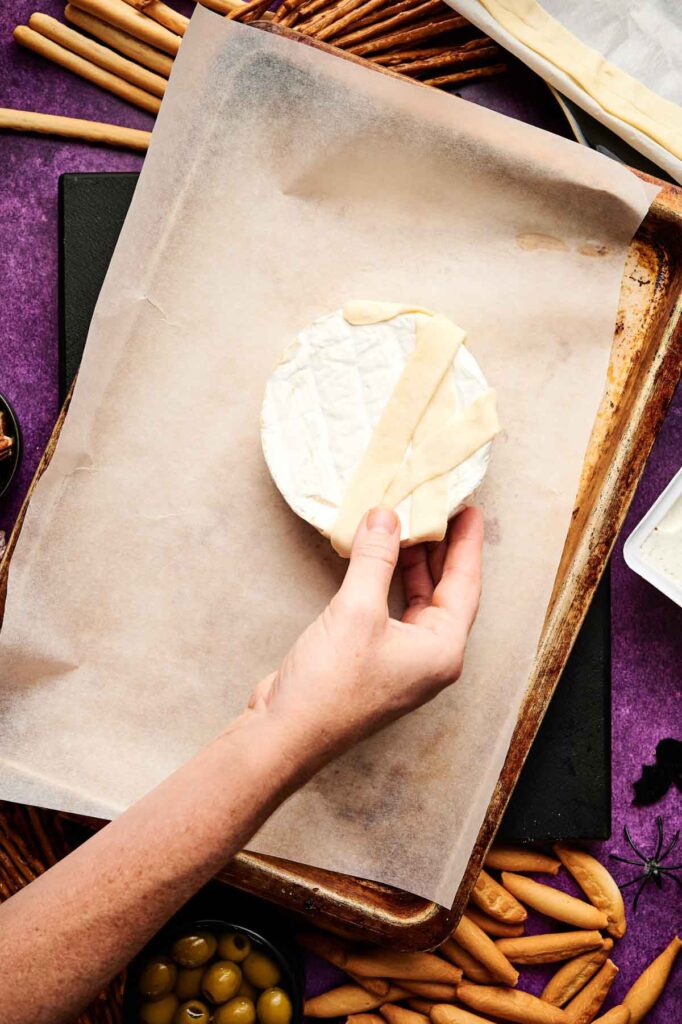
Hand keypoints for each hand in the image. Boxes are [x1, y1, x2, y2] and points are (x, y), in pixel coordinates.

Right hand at [247, 505, 482, 769]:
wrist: (285, 734)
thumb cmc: (330, 684)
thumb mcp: (356, 611)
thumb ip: (376, 559)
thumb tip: (386, 517)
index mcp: (441, 650)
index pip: (465, 585)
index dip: (467, 544)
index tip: (470, 510)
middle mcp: (427, 658)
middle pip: (445, 593)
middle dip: (441, 551)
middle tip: (439, 510)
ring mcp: (400, 662)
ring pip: (416, 601)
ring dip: (411, 565)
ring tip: (408, 526)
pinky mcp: (371, 662)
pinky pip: (389, 611)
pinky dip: (385, 582)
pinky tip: (375, 560)